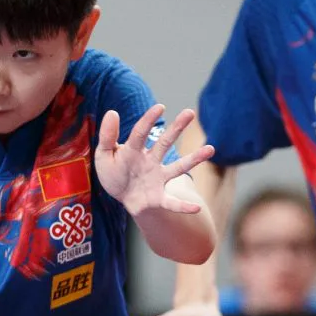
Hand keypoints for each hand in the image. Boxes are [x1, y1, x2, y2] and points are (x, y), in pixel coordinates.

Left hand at [95, 104, 214, 215]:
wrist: (123, 197)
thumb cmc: (114, 173)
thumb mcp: (104, 155)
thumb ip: (107, 136)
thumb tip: (112, 111)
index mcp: (134, 150)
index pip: (141, 133)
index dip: (149, 120)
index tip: (160, 107)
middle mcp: (150, 161)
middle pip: (165, 143)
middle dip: (177, 128)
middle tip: (190, 112)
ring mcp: (157, 179)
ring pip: (177, 167)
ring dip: (194, 159)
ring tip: (211, 149)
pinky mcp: (158, 198)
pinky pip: (172, 203)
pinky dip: (183, 206)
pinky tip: (196, 208)